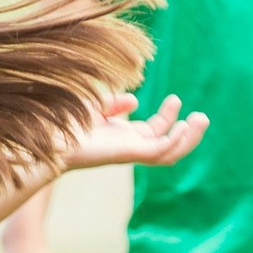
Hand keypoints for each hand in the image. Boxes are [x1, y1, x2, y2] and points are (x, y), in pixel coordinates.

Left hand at [64, 93, 207, 171]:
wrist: (50, 135)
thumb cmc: (66, 123)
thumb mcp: (94, 106)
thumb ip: (114, 103)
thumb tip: (134, 102)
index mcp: (124, 136)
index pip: (156, 130)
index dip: (169, 116)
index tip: (175, 98)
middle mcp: (130, 146)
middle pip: (168, 144)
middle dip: (188, 132)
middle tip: (202, 116)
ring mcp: (130, 151)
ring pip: (169, 153)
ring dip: (188, 139)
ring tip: (201, 120)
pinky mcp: (128, 153)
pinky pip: (159, 152)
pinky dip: (174, 141)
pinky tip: (183, 126)